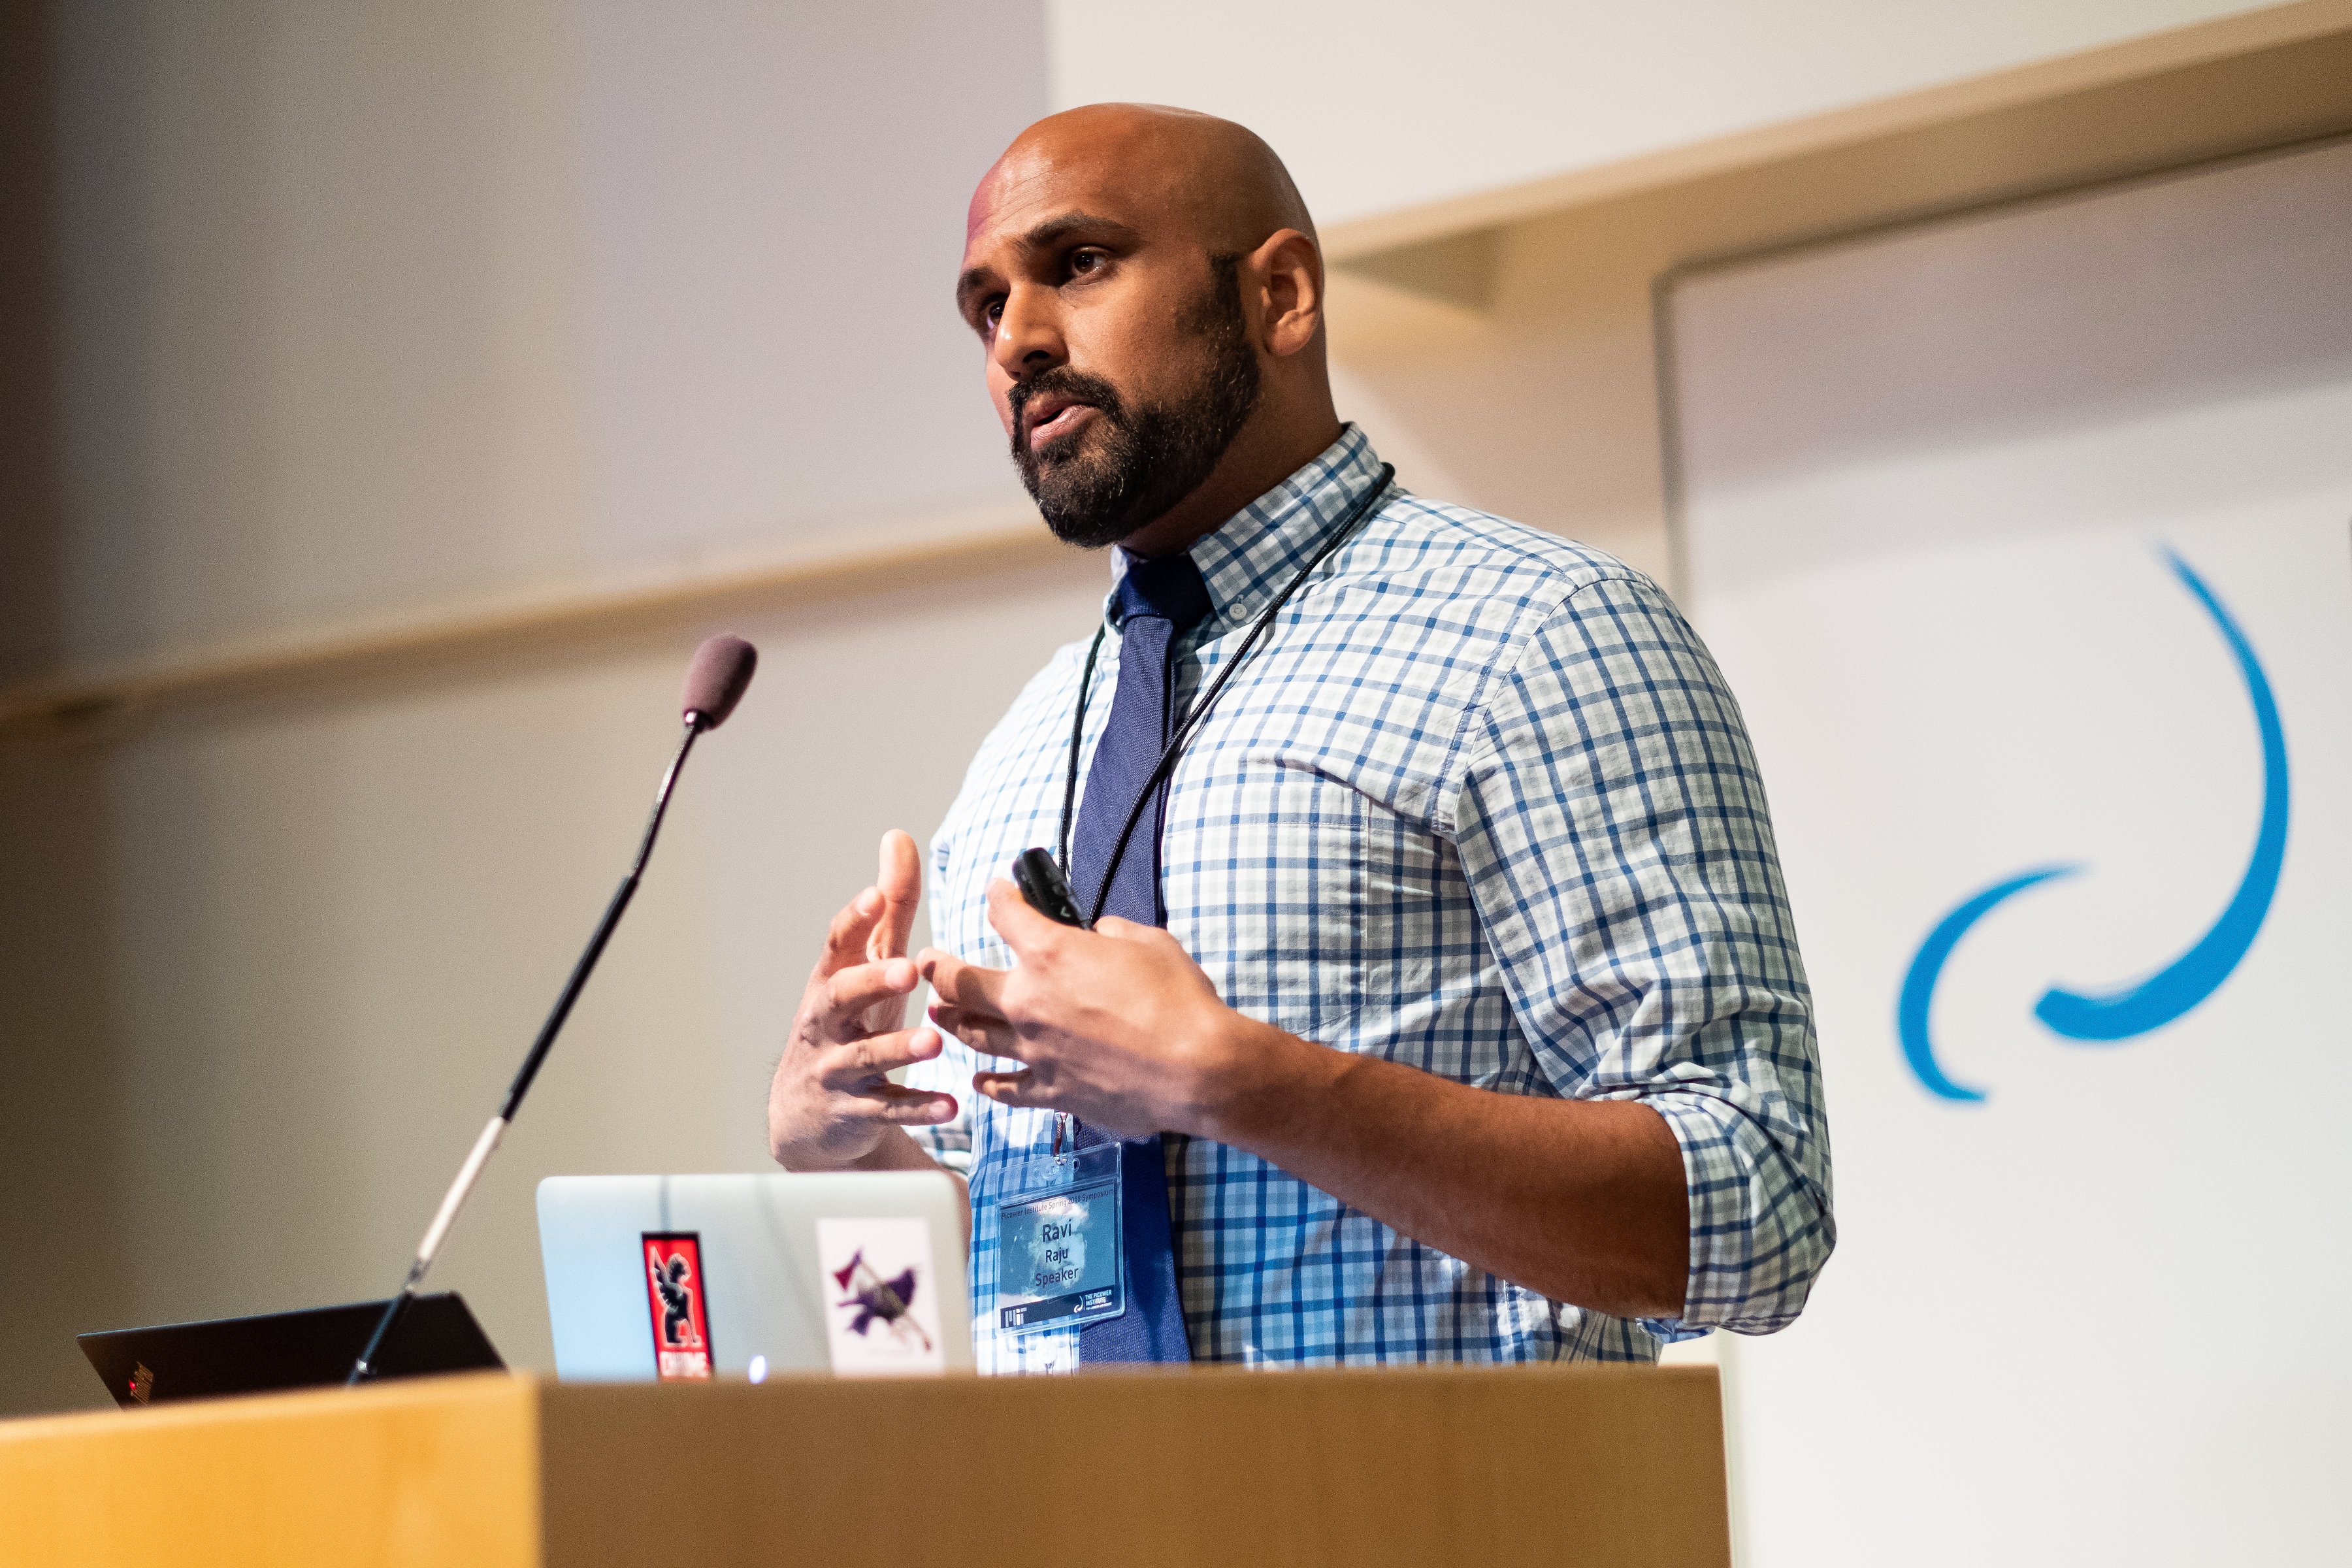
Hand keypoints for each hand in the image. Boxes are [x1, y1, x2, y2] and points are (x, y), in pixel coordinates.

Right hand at [767, 830, 958, 1168]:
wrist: (807, 1114)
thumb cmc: (847, 1025)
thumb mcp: (865, 967)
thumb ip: (887, 912)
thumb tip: (899, 839)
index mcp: (833, 982)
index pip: (837, 945)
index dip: (854, 920)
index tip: (876, 896)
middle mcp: (828, 1024)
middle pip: (840, 999)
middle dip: (870, 982)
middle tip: (906, 971)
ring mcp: (837, 1070)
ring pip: (864, 1059)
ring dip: (899, 1049)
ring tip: (935, 1043)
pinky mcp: (854, 1112)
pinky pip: (886, 1110)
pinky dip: (917, 1108)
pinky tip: (950, 1106)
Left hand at [919, 879, 1269, 1140]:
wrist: (1197, 1068)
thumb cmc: (1179, 1001)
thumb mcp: (1148, 942)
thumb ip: (1111, 933)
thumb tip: (1097, 936)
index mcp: (1051, 954)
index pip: (1007, 915)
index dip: (999, 896)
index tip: (996, 891)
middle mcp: (1030, 1002)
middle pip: (962, 983)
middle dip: (938, 968)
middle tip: (926, 963)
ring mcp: (1036, 1051)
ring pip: (974, 1035)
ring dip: (952, 1021)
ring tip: (940, 1014)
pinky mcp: (1052, 1091)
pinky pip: (1006, 1089)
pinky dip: (988, 1084)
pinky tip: (978, 1081)